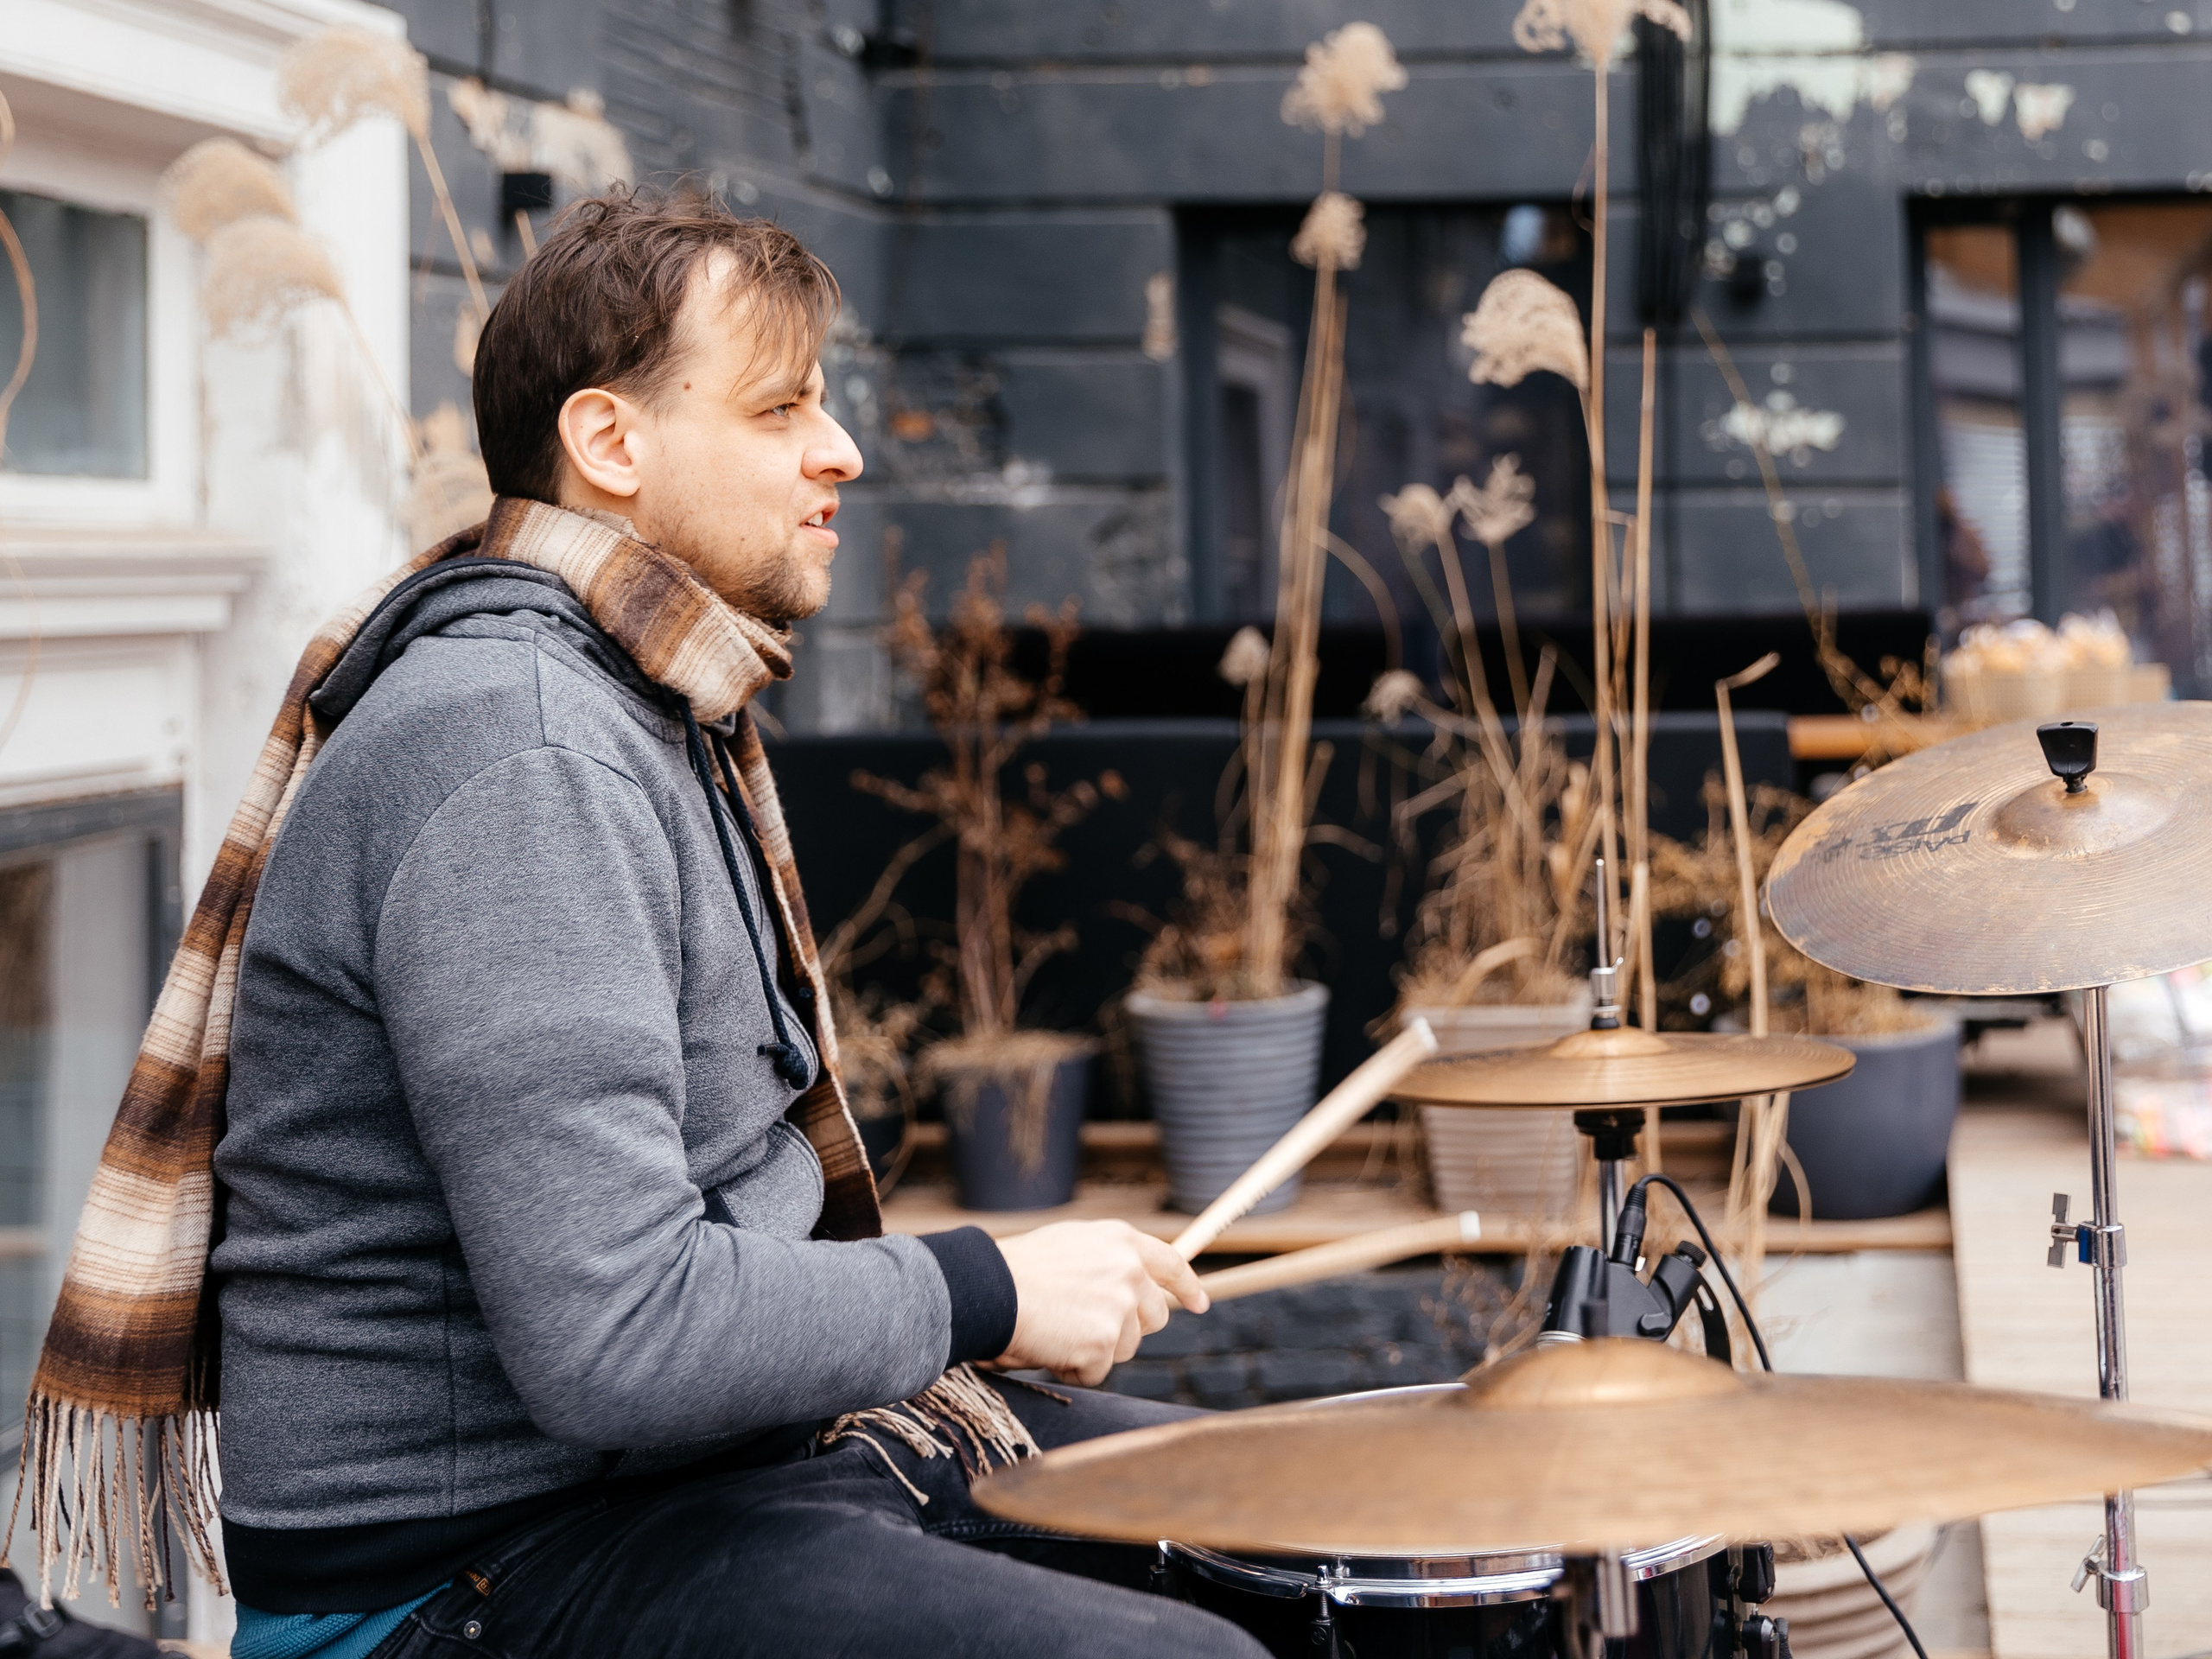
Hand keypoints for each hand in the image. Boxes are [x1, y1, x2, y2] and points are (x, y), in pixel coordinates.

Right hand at [990, 1220, 1209, 1385]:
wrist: (988, 1289)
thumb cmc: (1018, 1270)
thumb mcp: (1072, 1246)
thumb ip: (1108, 1262)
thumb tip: (1134, 1289)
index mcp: (1121, 1240)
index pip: (1172, 1264)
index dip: (1187, 1287)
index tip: (1199, 1304)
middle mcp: (1130, 1270)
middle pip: (1154, 1317)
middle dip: (1127, 1329)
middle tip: (1084, 1326)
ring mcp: (1120, 1308)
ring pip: (1127, 1348)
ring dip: (1096, 1349)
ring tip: (1057, 1330)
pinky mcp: (1104, 1343)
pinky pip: (1098, 1371)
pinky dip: (1075, 1369)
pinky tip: (1050, 1347)